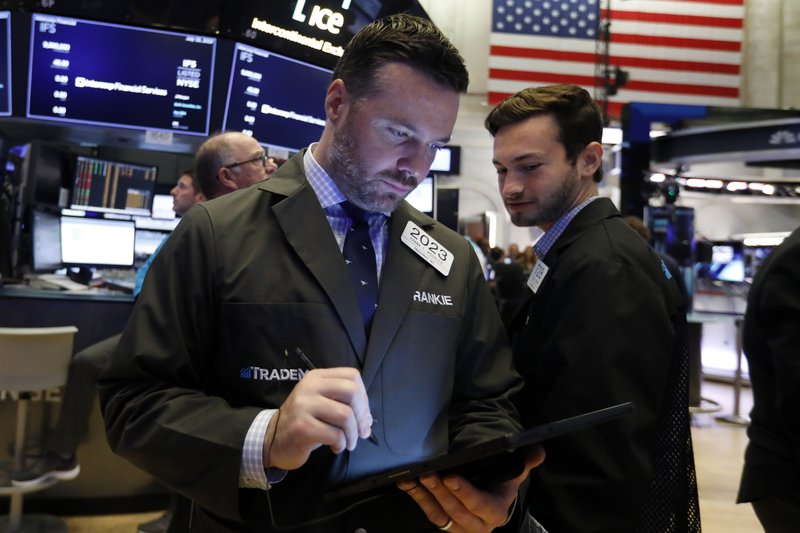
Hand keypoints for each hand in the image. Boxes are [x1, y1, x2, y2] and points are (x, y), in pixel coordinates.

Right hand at [263, 367, 372, 470]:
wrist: (273, 438)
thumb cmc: (304, 421)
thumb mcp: (322, 403)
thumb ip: (344, 404)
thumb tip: (368, 420)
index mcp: (317, 377)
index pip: (352, 376)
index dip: (364, 397)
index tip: (363, 414)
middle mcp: (310, 387)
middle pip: (351, 391)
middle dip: (363, 414)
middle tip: (361, 430)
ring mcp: (304, 406)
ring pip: (345, 415)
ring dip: (353, 434)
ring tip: (348, 442)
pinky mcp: (302, 427)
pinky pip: (335, 434)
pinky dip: (341, 444)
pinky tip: (336, 447)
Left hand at [398, 445, 544, 531]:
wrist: (492, 502)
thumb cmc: (501, 485)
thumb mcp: (515, 473)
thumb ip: (525, 462)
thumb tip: (538, 450)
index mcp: (496, 512)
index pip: (480, 504)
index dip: (465, 492)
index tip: (450, 477)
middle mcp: (477, 525)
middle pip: (456, 510)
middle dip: (440, 492)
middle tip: (427, 473)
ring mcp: (458, 527)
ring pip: (439, 514)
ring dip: (424, 496)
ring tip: (413, 478)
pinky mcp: (444, 524)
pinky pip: (429, 513)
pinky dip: (417, 498)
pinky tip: (406, 483)